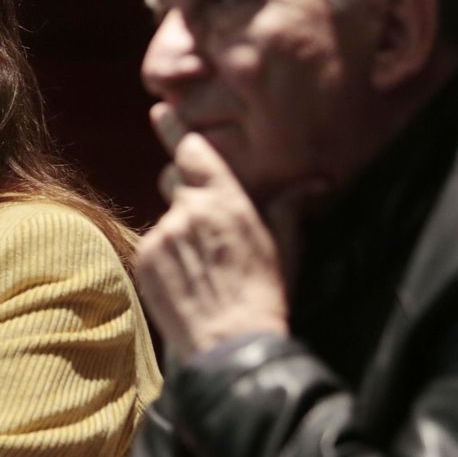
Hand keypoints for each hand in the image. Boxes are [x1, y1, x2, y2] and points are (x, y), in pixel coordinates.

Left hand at [139, 104, 323, 360]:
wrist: (228, 346)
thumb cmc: (265, 296)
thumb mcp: (286, 247)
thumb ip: (288, 207)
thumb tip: (313, 182)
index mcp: (225, 199)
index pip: (191, 149)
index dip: (176, 130)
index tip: (161, 110)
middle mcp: (187, 209)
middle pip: (174, 180)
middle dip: (187, 191)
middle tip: (206, 223)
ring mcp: (161, 234)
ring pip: (167, 218)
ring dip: (181, 232)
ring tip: (207, 270)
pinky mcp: (144, 259)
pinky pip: (154, 246)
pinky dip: (167, 257)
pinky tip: (189, 282)